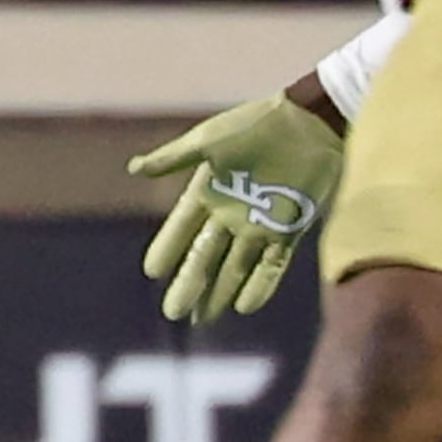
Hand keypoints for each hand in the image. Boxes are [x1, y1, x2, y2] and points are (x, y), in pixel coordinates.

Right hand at [134, 91, 343, 323]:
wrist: (307, 121)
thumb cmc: (256, 126)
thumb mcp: (210, 139)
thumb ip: (174, 157)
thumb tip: (134, 169)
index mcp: (209, 191)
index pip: (182, 228)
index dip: (168, 248)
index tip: (152, 272)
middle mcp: (230, 214)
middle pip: (205, 256)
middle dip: (189, 284)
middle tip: (173, 312)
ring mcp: (259, 224)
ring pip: (235, 267)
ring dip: (220, 292)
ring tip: (202, 320)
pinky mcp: (289, 229)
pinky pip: (271, 264)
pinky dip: (260, 285)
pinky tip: (245, 306)